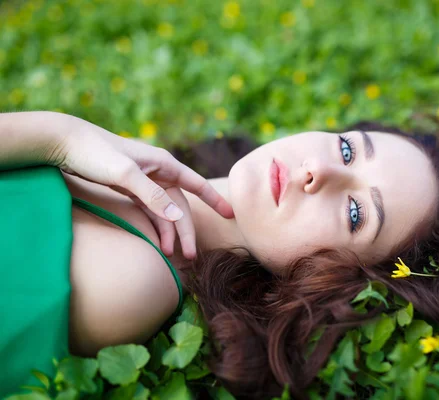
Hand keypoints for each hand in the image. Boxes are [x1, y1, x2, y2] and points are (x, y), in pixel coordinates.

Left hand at [55, 114, 233, 259]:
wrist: (64, 142)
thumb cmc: (95, 153)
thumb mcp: (124, 175)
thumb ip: (151, 195)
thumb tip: (176, 216)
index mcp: (163, 163)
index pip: (196, 184)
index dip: (214, 200)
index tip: (231, 215)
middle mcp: (158, 172)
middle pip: (180, 205)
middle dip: (187, 230)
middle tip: (191, 256)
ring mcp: (145, 181)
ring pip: (166, 211)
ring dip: (171, 232)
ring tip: (173, 256)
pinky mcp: (130, 188)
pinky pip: (151, 211)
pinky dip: (156, 226)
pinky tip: (159, 242)